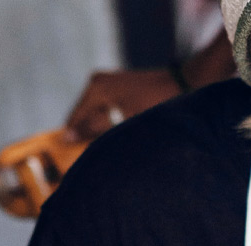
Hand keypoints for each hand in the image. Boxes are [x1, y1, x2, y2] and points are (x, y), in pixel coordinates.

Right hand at [63, 69, 182, 141]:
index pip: (74, 119)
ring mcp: (108, 83)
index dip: (73, 139)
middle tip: (98, 153)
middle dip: (88, 134)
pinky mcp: (118, 88)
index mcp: (96, 89)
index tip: (73, 157)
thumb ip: (95, 128)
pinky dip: (109, 121)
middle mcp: (98, 83)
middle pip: (83, 116)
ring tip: (112, 143)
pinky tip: (119, 132)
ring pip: (95, 114)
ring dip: (100, 129)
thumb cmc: (156, 104)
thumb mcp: (125, 120)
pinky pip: (105, 109)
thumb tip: (67, 138)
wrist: (183, 85)